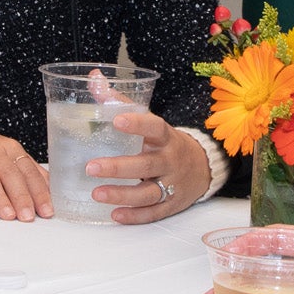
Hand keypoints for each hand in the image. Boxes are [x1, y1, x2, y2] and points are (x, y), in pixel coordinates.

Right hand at [0, 124, 53, 221]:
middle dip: (21, 196)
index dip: (38, 191)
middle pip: (9, 173)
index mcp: (7, 148)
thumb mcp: (4, 155)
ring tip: (8, 215)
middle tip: (28, 216)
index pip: (27, 170)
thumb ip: (25, 170)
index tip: (46, 210)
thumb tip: (49, 188)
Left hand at [90, 111, 209, 223]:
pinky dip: (135, 215)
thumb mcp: (149, 122)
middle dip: (118, 168)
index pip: (155, 127)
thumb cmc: (165, 142)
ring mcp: (173, 184)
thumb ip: (121, 102)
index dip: (137, 124)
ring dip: (122, 194)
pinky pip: (154, 212)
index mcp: (166, 137)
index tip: (117, 121)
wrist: (202, 167)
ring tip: (96, 193)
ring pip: (148, 193)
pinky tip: (115, 215)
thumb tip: (94, 78)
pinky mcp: (172, 204)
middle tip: (91, 167)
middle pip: (146, 165)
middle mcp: (171, 160)